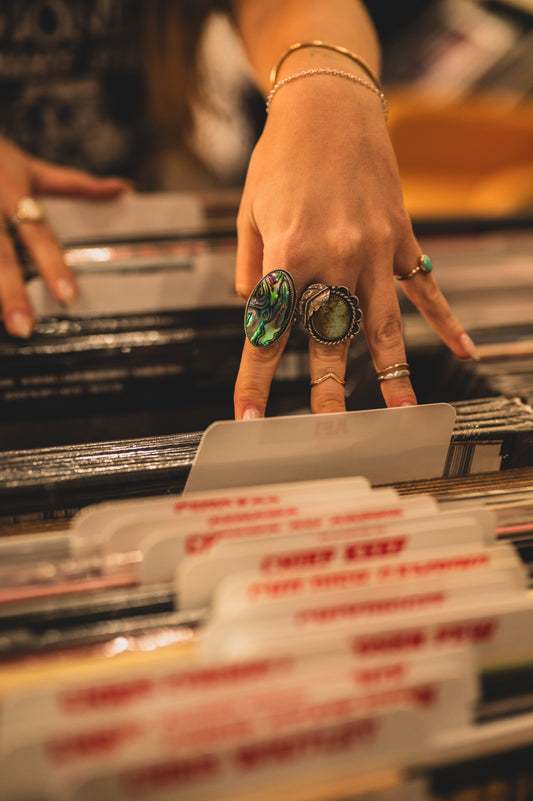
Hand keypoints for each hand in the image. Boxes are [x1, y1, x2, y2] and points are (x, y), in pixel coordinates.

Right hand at [0, 137, 128, 337]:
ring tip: (2, 328)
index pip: (39, 236)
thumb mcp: (31, 166)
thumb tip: (124, 189)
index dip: (53, 266)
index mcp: (13, 194)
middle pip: (0, 256)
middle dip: (11, 294)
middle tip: (25, 329)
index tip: (68, 298)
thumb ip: (75, 184)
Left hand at [233, 76, 475, 418]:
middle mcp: (335, 255)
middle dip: (327, 388)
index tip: (249, 414)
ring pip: (383, 322)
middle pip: (331, 336)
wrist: (328, 103)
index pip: (270, 328)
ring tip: (400, 413)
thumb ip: (253, 267)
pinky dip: (444, 319)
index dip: (256, 376)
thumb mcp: (249, 211)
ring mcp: (374, 249)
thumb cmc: (281, 155)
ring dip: (392, 372)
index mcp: (289, 250)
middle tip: (325, 432)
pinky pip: (425, 286)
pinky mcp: (399, 237)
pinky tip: (463, 349)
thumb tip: (258, 309)